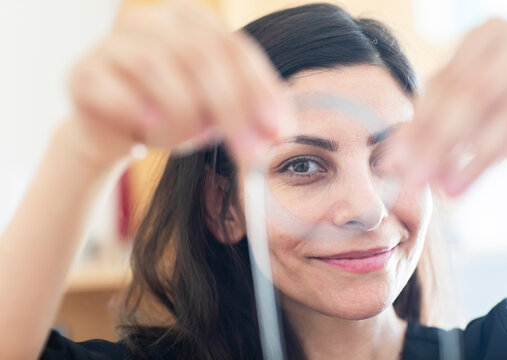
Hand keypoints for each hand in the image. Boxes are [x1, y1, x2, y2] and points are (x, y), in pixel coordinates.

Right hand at [69, 0, 286, 167]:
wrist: (117, 127)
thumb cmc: (172, 111)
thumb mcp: (217, 107)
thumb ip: (248, 109)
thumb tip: (281, 131)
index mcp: (190, 19)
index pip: (233, 48)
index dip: (260, 91)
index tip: (279, 132)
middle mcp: (151, 20)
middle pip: (199, 55)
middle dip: (231, 109)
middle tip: (250, 153)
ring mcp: (112, 43)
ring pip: (155, 66)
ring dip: (182, 112)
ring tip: (193, 138)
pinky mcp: (82, 73)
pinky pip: (109, 89)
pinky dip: (132, 109)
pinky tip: (147, 127)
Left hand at [393, 18, 506, 194]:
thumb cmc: (506, 90)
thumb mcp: (468, 95)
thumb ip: (433, 121)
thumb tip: (395, 159)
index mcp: (484, 38)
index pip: (445, 83)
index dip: (420, 125)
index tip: (400, 162)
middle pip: (472, 95)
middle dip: (441, 142)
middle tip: (420, 178)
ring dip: (478, 157)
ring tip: (453, 186)